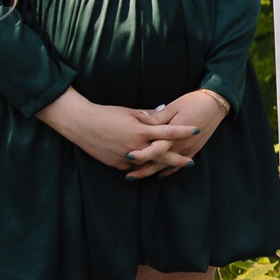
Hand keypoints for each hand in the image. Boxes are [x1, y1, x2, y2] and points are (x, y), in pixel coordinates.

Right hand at [39, 90, 198, 175]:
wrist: (82, 125)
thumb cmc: (107, 114)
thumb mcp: (130, 112)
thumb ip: (148, 116)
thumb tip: (163, 114)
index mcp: (141, 131)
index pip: (168, 132)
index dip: (183, 131)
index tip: (196, 130)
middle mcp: (136, 146)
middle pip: (162, 155)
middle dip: (177, 160)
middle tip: (191, 162)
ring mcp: (126, 157)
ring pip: (148, 164)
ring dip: (160, 166)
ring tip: (173, 167)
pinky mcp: (117, 164)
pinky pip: (133, 167)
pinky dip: (141, 166)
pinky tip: (148, 167)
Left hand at [130, 90, 230, 176]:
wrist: (214, 104)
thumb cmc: (192, 102)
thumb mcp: (173, 106)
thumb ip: (157, 116)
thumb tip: (140, 118)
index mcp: (173, 134)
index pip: (155, 148)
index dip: (142, 154)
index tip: (128, 158)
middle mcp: (180, 145)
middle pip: (159, 162)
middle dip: (143, 170)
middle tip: (128, 176)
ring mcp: (188, 149)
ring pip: (168, 165)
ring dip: (153, 172)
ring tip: (139, 177)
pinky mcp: (194, 149)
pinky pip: (180, 165)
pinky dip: (169, 171)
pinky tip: (160, 174)